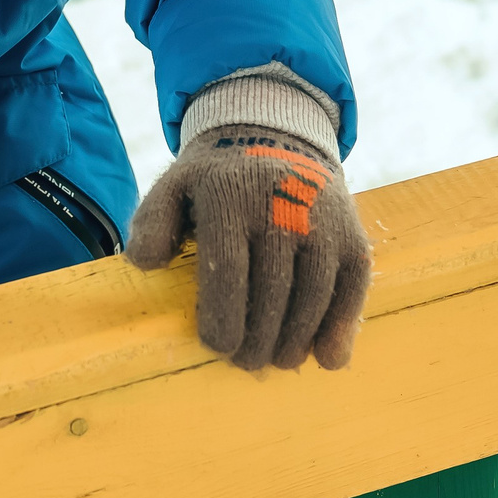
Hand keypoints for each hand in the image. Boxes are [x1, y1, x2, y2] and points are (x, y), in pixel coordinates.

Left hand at [127, 123, 371, 370]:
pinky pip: (352, 287)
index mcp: (229, 195)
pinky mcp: (353, 234)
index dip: (223, 316)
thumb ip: (153, 222)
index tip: (217, 347)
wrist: (278, 134)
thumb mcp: (176, 185)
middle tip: (246, 363)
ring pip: (314, 293)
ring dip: (297, 339)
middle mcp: (282, 206)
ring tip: (278, 360)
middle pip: (273, 289)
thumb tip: (144, 262)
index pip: (228, 268)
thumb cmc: (218, 177)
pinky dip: (343, 326)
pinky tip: (328, 357)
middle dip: (259, 338)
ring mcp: (323, 221)